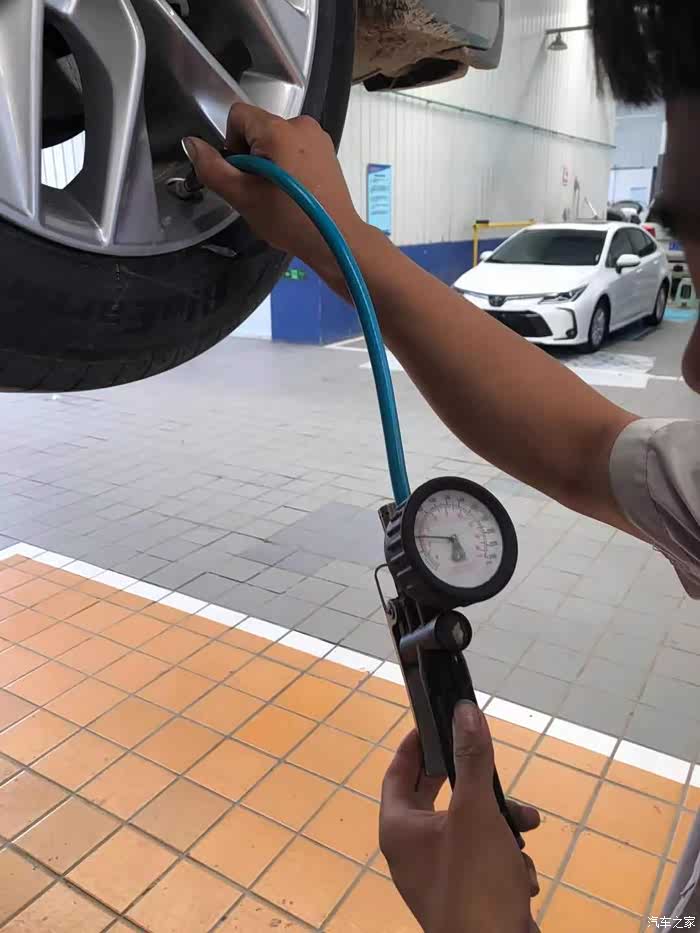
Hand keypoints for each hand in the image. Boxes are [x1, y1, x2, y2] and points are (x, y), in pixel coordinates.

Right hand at [183, 104, 366, 283]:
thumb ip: (212, 168)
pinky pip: (296, 148)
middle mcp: (300, 123)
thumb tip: (190, 143)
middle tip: (261, 190)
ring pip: (277, 140)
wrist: (336, 241)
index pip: (238, 116)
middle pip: (258, 128)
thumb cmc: (288, 220)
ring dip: (270, 162)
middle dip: (252, 155)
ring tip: (280, 194)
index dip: (232, 145)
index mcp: (278, 130)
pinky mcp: (328, 151)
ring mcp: (318, 137)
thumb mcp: (242, 197)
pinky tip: (296, 191)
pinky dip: (289, 165)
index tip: (244, 175)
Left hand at [380, 702, 540, 932]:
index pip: (398, 771)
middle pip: (439, 798)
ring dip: (502, 824)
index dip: (416, 744)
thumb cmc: (475, 882)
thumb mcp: (477, 812)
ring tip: (529, 827)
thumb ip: (471, 759)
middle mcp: (411, 850)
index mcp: (399, 828)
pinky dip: (504, 858)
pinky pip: (481, 860)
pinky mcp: (463, 895)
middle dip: (477, 785)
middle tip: (490, 766)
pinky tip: (522, 873)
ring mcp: (436, 875)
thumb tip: (464, 710)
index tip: (436, 722)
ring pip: (469, 828)